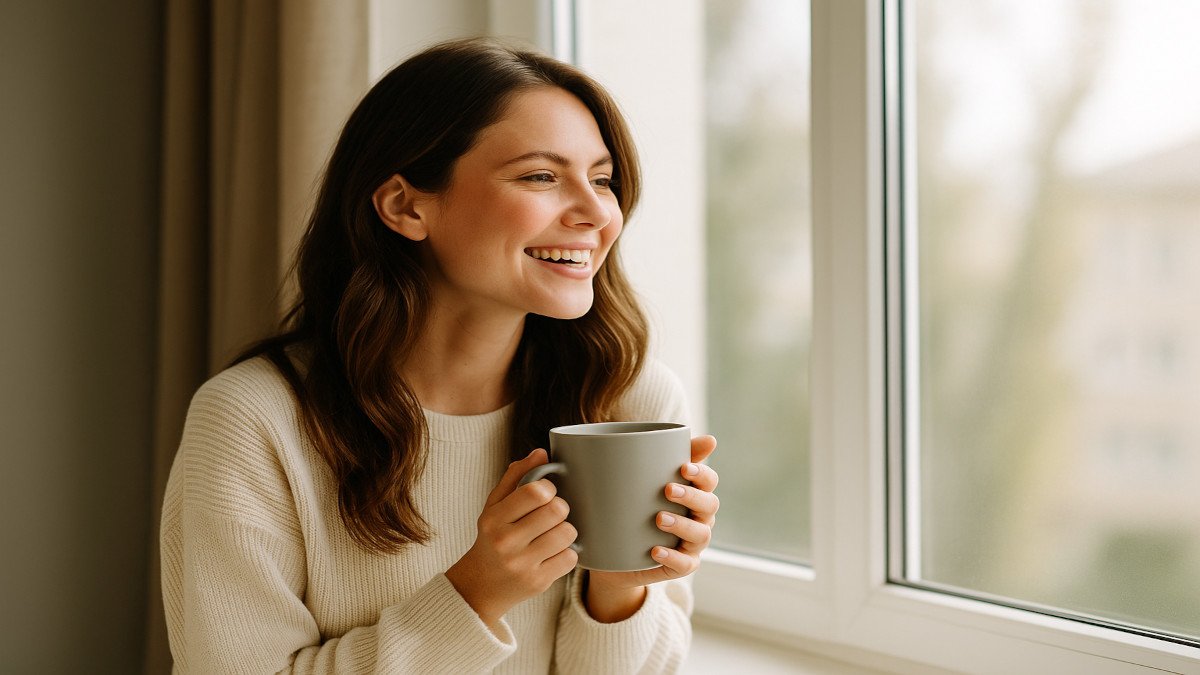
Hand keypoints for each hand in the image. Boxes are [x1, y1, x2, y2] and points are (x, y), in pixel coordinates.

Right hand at [445, 449, 577, 631]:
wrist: (480, 586)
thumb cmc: (492, 538)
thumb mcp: (494, 506)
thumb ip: (516, 476)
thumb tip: (542, 453)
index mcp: (494, 519)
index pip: (535, 491)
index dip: (549, 488)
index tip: (546, 493)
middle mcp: (506, 542)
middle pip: (557, 510)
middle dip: (560, 508)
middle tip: (552, 514)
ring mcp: (523, 565)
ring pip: (568, 533)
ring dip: (566, 530)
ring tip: (554, 533)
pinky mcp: (538, 582)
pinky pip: (571, 558)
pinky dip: (567, 553)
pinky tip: (554, 553)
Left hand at [585, 435, 719, 620]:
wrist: (614, 551)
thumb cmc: (635, 507)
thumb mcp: (643, 481)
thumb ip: (660, 457)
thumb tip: (682, 435)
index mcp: (694, 494)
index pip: (709, 481)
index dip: (702, 474)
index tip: (683, 467)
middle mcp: (699, 518)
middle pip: (710, 506)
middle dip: (692, 497)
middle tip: (668, 489)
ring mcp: (692, 544)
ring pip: (701, 535)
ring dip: (682, 525)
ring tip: (659, 518)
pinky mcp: (682, 566)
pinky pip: (685, 564)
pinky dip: (672, 557)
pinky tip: (655, 551)